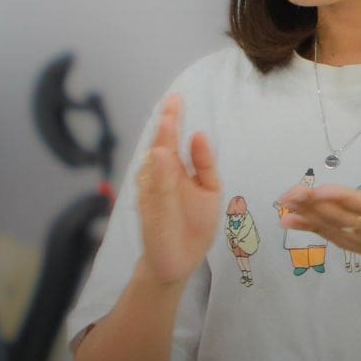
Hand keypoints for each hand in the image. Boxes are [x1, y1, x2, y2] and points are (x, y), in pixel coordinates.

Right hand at [135, 95, 221, 285]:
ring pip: (154, 166)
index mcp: (175, 170)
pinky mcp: (151, 214)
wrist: (180, 261)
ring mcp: (153, 195)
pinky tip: (160, 159)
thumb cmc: (194, 223)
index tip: (176, 99)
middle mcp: (160, 178)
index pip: (173, 140)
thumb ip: (205, 164)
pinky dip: (156, 176)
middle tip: (171, 106)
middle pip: (161, 147)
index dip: (173, 119)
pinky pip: (152, 193)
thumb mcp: (209, 190)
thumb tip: (200, 134)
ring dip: (160, 146)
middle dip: (166, 127)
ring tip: (168, 125)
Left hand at [277, 152, 360, 300]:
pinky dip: (308, 228)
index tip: (320, 190)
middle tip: (290, 193)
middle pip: (339, 215)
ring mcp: (360, 237)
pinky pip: (327, 235)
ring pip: (329, 225)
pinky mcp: (352, 243)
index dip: (341, 198)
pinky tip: (288, 220)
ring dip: (305, 214)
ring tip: (284, 203)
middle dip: (313, 205)